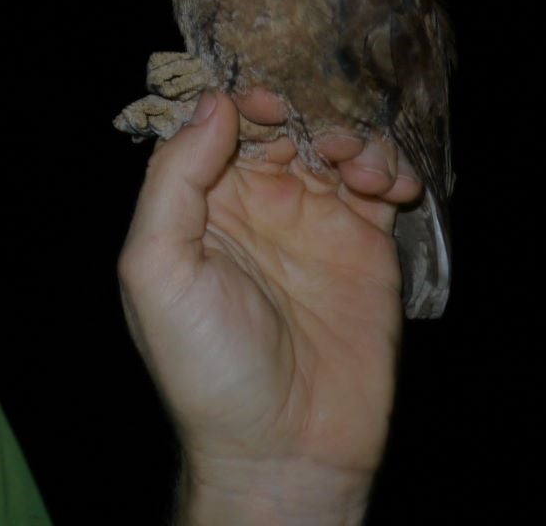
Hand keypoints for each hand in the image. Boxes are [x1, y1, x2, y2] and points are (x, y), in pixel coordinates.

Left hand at [117, 91, 420, 524]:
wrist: (281, 449)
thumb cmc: (203, 367)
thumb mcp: (155, 267)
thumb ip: (174, 180)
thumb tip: (211, 104)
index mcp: (196, 203)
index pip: (215, 124)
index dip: (239, 100)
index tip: (262, 97)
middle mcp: (254, 204)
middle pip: (279, 124)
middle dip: (299, 109)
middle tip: (313, 127)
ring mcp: (313, 221)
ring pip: (333, 143)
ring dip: (349, 133)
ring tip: (353, 162)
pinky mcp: (366, 246)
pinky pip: (380, 183)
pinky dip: (389, 166)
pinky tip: (385, 183)